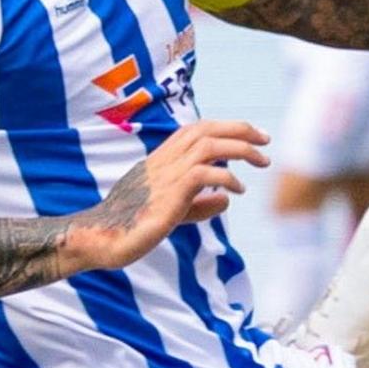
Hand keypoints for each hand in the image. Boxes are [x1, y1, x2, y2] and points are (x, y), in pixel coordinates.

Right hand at [68, 121, 267, 274]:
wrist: (102, 239)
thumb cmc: (132, 227)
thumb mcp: (171, 212)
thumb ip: (198, 204)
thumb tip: (226, 200)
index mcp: (160, 160)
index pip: (195, 130)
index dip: (225, 128)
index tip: (252, 136)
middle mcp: (162, 161)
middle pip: (205, 129)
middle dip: (240, 129)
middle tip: (266, 140)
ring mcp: (164, 175)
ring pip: (209, 145)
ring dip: (240, 148)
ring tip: (262, 161)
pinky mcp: (168, 194)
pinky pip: (205, 174)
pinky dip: (228, 177)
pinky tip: (238, 190)